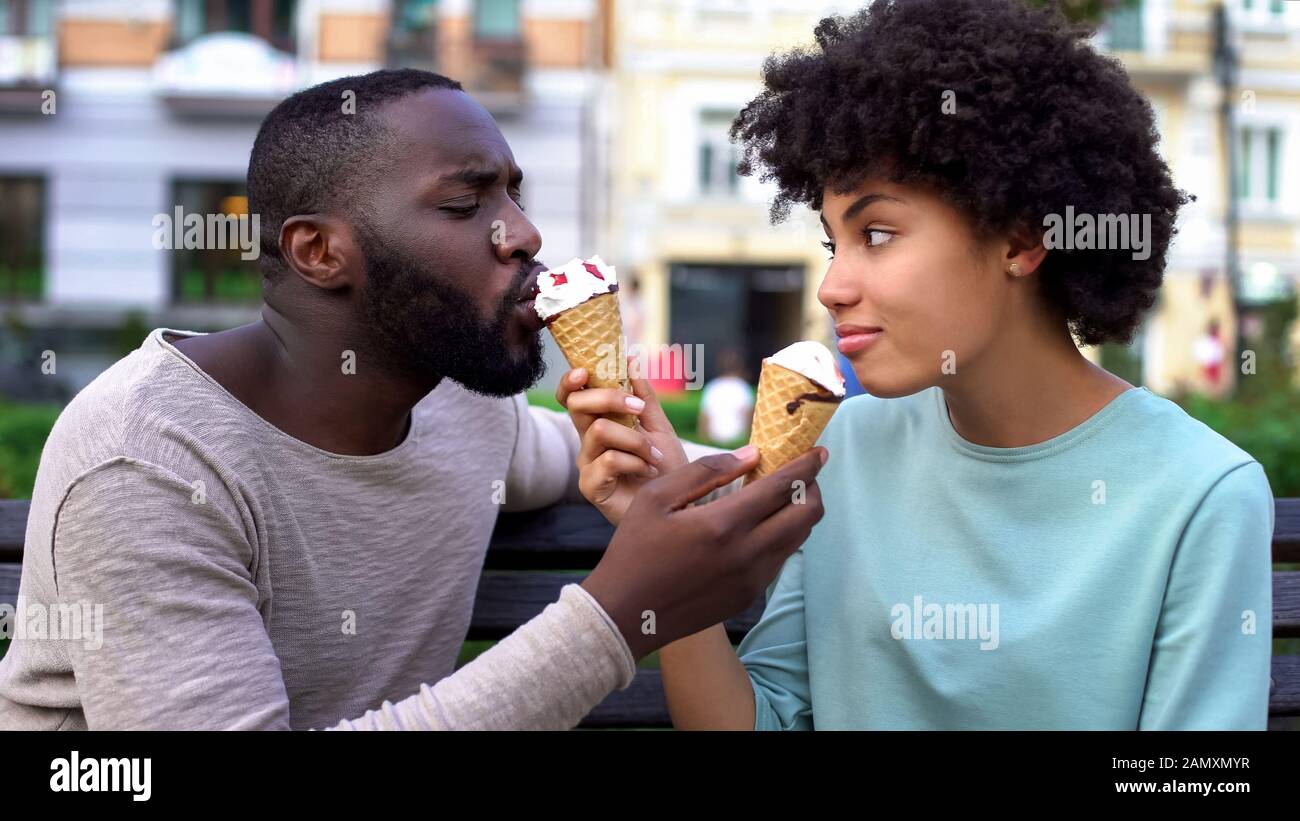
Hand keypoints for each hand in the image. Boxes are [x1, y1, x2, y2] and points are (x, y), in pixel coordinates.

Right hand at [557, 359, 688, 524]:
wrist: (680, 501)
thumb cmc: (666, 467)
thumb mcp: (659, 425)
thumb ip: (643, 396)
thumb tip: (630, 360)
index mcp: (599, 421)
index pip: (572, 395)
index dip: (571, 380)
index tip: (585, 370)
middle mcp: (587, 440)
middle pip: (577, 404)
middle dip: (609, 398)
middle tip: (638, 409)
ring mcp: (587, 463)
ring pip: (600, 431)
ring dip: (635, 439)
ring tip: (653, 454)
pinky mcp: (591, 486)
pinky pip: (609, 460)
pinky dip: (635, 460)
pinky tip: (647, 471)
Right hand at [581, 445, 827, 660]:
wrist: (627, 614)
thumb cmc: (634, 549)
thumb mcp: (657, 498)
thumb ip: (706, 471)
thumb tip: (752, 454)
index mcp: (724, 525)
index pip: (784, 487)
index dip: (807, 465)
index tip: (818, 450)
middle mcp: (748, 554)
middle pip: (807, 515)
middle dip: (812, 487)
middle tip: (800, 472)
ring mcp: (752, 579)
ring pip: (798, 538)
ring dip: (798, 512)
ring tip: (780, 495)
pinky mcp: (749, 596)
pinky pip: (779, 558)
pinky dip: (780, 536)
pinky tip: (759, 525)